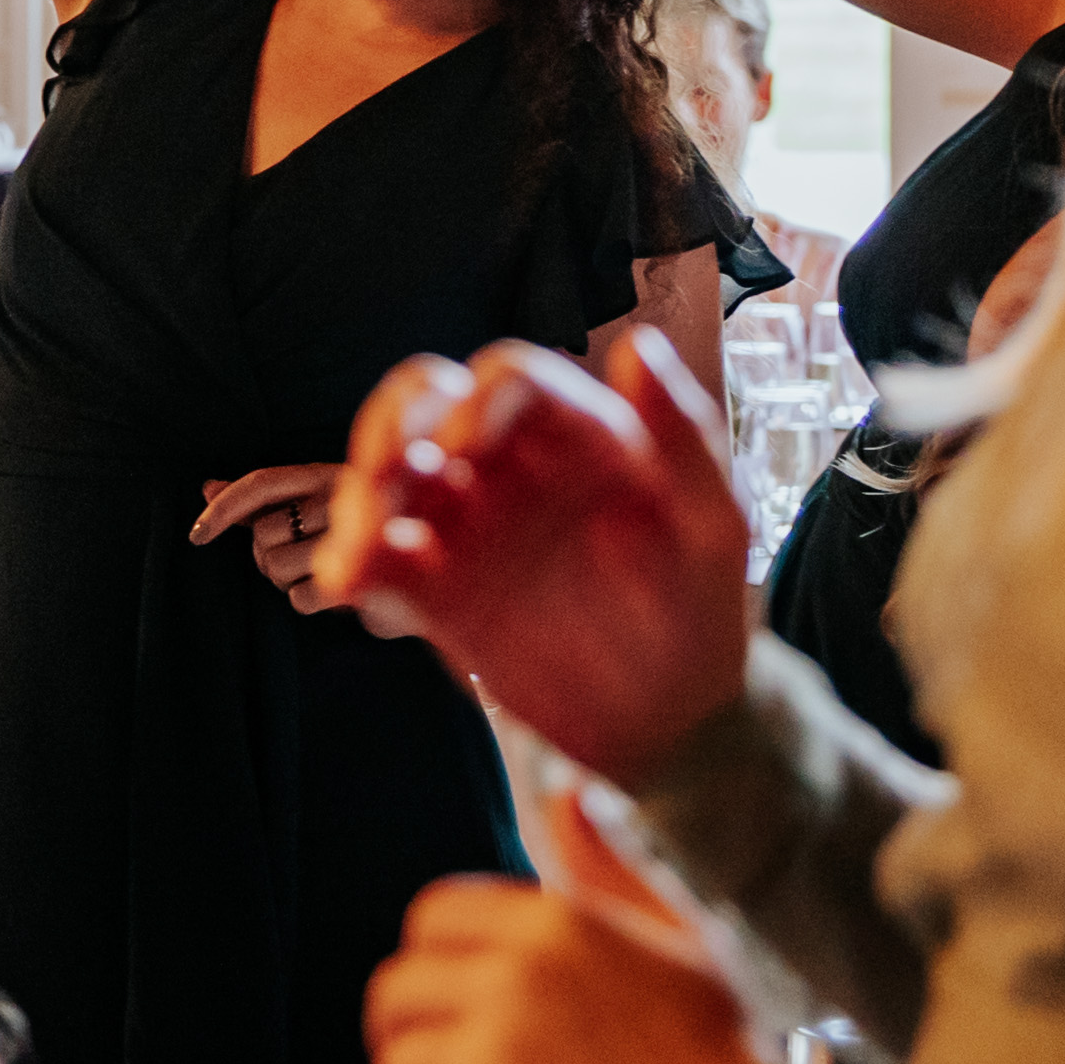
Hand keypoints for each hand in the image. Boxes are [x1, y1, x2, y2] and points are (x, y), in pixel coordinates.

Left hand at [193, 464, 347, 612]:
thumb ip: (258, 502)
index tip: (196, 535)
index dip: (223, 508)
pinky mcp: (362, 577)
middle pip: (262, 536)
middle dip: (268, 556)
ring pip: (275, 567)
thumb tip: (205, 486)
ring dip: (287, 580)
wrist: (425, 571)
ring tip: (319, 573)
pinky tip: (332, 591)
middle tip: (300, 559)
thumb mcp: (308, 509)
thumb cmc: (353, 536)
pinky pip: (299, 598)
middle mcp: (341, 497)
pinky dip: (307, 600)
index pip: (261, 484)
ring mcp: (353, 536)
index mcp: (325, 475)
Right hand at [316, 327, 751, 772]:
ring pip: (392, 481)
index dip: (476, 401)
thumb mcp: (713, 523)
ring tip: (363, 543)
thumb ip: (683, 436)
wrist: (676, 719)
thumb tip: (637, 344)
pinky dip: (354, 562)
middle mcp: (512, 466)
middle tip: (387, 471)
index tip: (466, 451)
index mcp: (577, 433)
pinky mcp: (439, 591)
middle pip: (427, 407)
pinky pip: (381, 561)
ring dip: (363, 496)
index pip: (509, 380)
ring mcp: (470, 527)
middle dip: (392, 424)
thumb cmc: (703, 606)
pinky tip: (351, 582)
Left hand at [361, 873, 763, 1063]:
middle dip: (410, 1036)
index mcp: (554, 922)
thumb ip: (609, 874)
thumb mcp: (678, 940)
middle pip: (396, 991)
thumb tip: (567, 800)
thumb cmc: (718, 1059)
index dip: (435, 966)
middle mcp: (516, 972)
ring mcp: (493, 1046)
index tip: (455, 1006)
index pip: (433, 917)